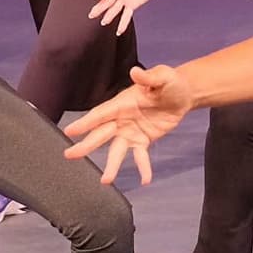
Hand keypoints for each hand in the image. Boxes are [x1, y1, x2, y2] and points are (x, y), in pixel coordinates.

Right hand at [62, 63, 201, 185]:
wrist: (183, 95)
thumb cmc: (169, 82)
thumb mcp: (162, 76)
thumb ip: (148, 77)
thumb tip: (135, 71)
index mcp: (122, 103)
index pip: (100, 114)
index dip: (85, 122)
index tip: (69, 131)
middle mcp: (121, 119)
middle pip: (101, 134)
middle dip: (86, 145)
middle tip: (70, 155)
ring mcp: (130, 132)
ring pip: (116, 150)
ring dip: (111, 165)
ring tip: (105, 180)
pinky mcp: (142, 141)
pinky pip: (140, 157)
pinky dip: (142, 168)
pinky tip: (144, 180)